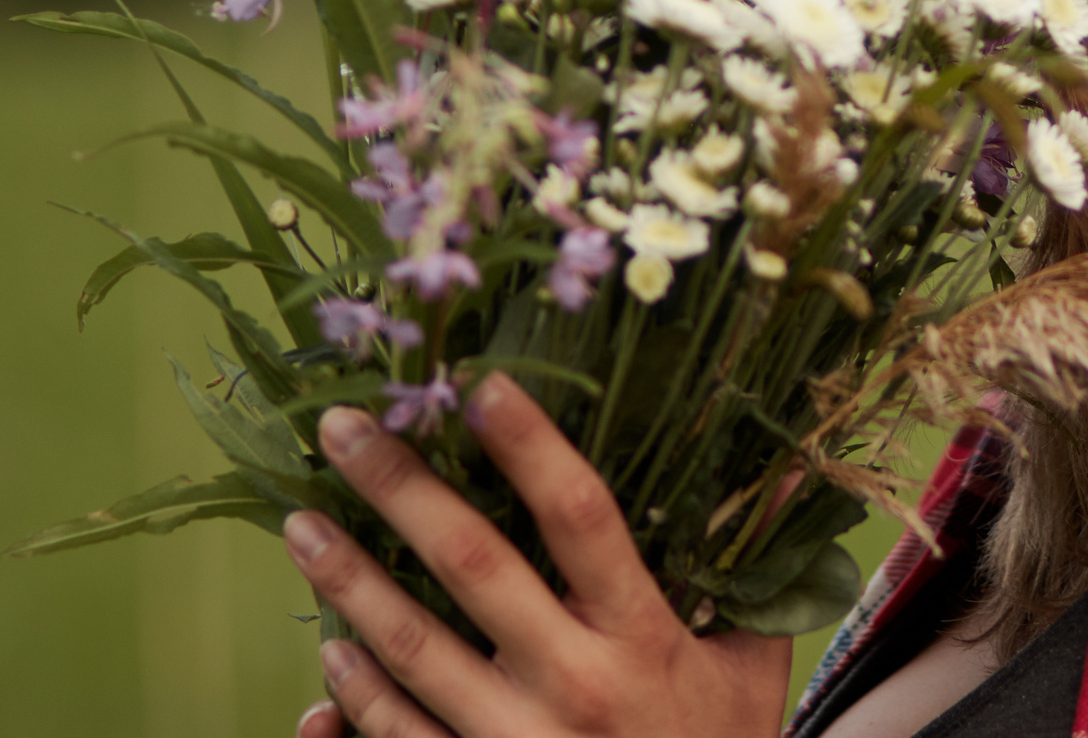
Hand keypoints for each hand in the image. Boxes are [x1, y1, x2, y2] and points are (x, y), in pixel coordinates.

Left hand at [285, 374, 791, 737]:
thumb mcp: (754, 662)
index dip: (530, 446)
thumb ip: (757, 571)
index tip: (482, 385)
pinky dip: (354, 698)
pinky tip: (325, 651)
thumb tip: (786, 467)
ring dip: (348, 581)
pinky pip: (399, 736)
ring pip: (412, 650)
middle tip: (343, 427)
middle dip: (401, 488)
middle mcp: (575, 684)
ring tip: (301, 525)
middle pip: (473, 567)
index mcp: (644, 637)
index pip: (581, 518)